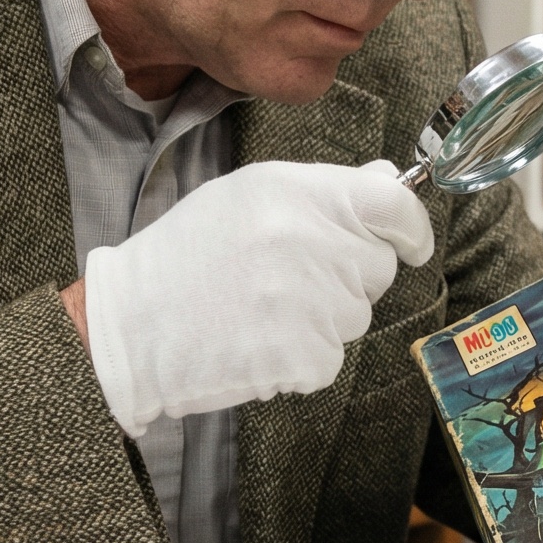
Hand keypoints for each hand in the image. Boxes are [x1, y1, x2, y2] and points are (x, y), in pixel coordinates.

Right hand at [83, 160, 433, 436]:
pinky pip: (330, 357)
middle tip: (286, 280)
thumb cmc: (186, 258)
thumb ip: (322, 192)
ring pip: (355, 315)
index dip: (411, 226)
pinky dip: (302, 359)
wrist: (132, 325)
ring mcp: (309, 302)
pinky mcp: (303, 355)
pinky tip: (256, 343)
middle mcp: (309, 242)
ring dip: (322, 319)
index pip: (392, 204)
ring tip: (260, 311)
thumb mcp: (246, 198)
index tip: (411, 242)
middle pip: (377, 267)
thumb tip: (389, 183)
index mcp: (294, 193)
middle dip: (348, 275)